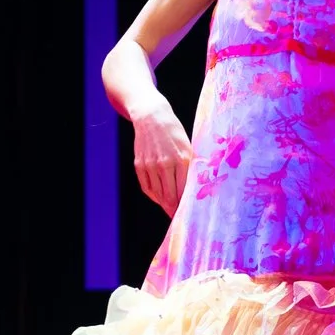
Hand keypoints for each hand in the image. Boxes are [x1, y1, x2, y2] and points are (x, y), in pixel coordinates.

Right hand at [132, 101, 193, 217]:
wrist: (150, 116)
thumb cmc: (173, 131)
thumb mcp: (188, 145)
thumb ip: (191, 165)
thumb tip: (195, 186)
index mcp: (182, 158)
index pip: (184, 190)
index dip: (186, 204)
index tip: (190, 213)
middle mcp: (165, 163)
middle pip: (170, 196)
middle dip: (175, 209)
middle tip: (180, 218)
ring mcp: (150, 165)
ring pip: (158, 194)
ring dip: (164, 205)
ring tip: (171, 211)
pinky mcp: (139, 164)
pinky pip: (146, 187)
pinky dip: (153, 196)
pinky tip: (159, 199)